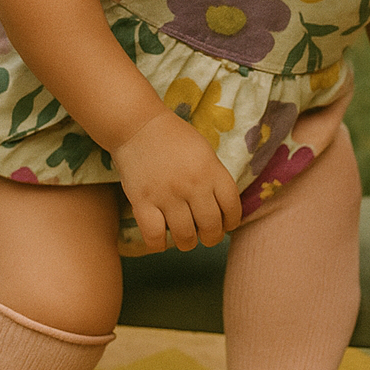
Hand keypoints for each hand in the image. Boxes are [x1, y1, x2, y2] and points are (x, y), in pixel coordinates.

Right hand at [110, 109, 242, 253]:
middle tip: (205, 235)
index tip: (226, 224)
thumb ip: (215, 178)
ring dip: (187, 242)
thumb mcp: (204, 152)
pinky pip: (154, 236)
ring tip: (184, 237)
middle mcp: (192, 184)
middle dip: (211, 237)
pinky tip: (160, 239)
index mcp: (211, 170)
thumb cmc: (173, 138)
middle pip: (211, 227)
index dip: (231, 221)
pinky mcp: (142, 201)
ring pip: (185, 236)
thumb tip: (224, 210)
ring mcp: (167, 194)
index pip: (232, 207)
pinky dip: (158, 244)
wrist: (137, 125)